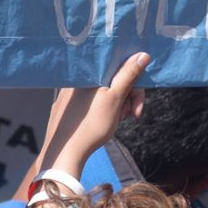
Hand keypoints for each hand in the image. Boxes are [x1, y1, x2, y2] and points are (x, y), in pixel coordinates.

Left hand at [40, 53, 149, 178]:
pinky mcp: (66, 104)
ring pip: (103, 91)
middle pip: (112, 79)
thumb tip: (142, 54)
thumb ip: (128, 75)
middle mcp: (78, 78)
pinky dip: (103, 108)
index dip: (133, 81)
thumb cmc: (92, 125)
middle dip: (127, 96)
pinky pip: (90, 99)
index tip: (137, 101)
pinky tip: (105, 122)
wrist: (65, 153)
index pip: (118, 66)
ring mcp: (70, 92)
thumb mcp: (115, 98)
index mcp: (89, 72)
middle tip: (133, 115)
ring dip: (117, 104)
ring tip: (118, 120)